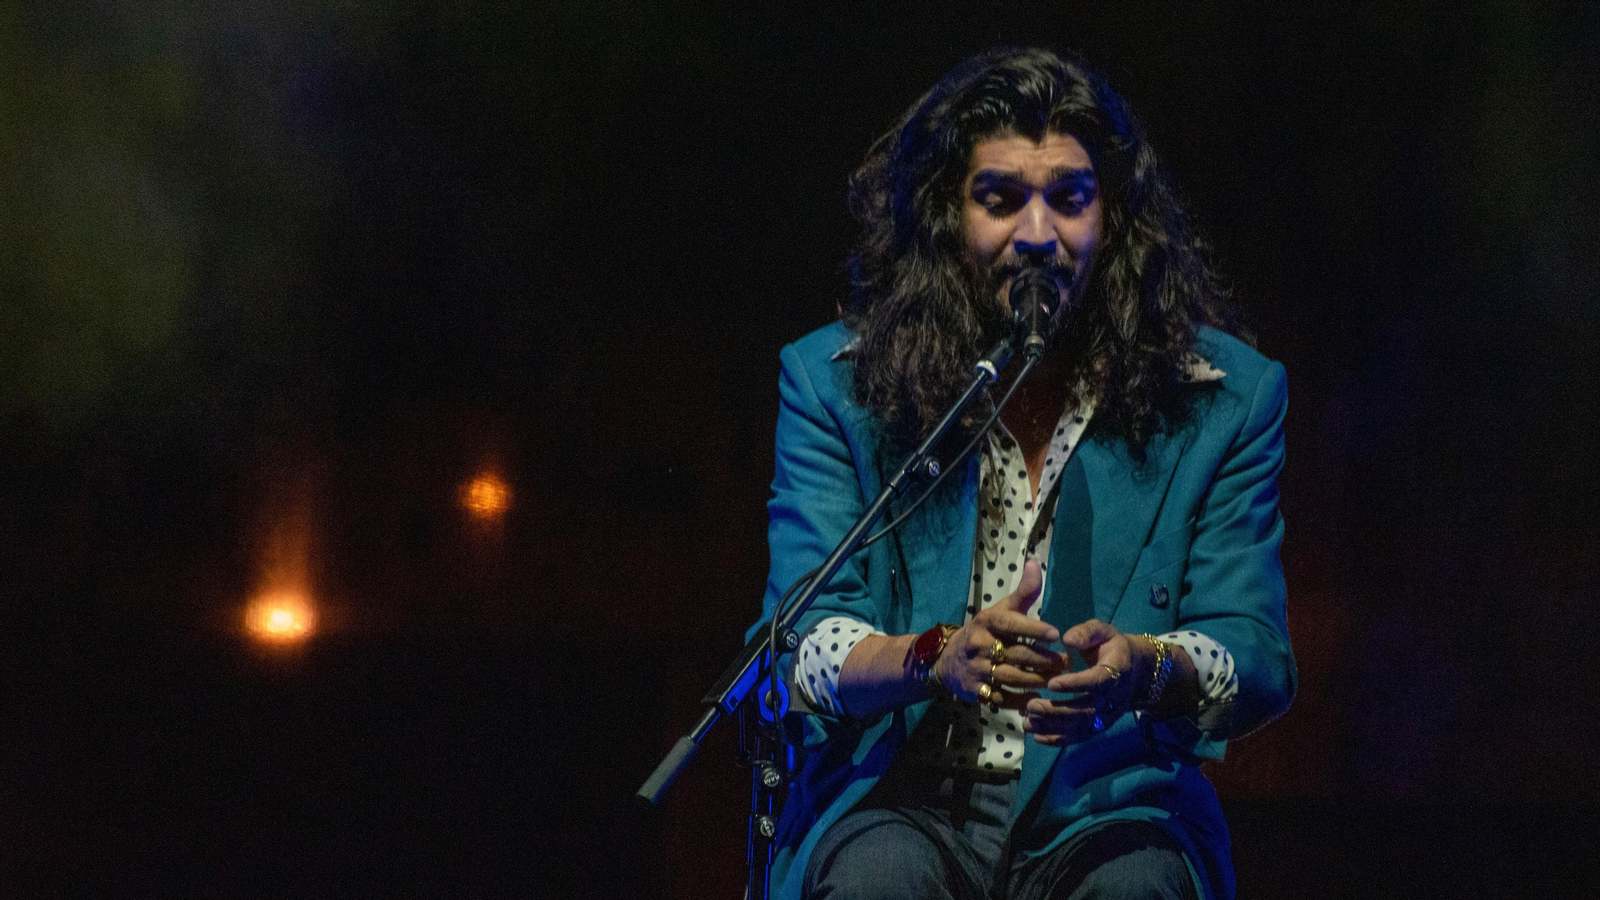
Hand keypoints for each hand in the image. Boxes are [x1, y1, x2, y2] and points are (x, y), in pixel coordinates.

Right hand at [932, 559, 1066, 706]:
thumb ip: (1022, 592)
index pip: (1009, 623)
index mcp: (986, 622)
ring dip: (1037, 679)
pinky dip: (1022, 700)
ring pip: (1012, 677)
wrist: (947, 661)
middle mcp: (979, 645)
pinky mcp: (978, 691)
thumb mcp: (999, 611)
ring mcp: (977, 670)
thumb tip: (1034, 562)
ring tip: (1058, 679)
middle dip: (1043, 659)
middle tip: (1066, 662)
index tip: (1056, 634)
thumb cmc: (984, 633)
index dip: (1033, 629)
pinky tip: (1039, 697)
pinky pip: (1003, 698)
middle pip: (1016, 654)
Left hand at [1022, 619, 1154, 744]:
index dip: (1076, 684)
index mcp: (1116, 671)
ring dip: (1054, 727)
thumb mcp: (1102, 631)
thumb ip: (1086, 633)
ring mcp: (1108, 715)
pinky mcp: (1100, 726)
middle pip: (1087, 710)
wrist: (1136, 670)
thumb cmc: (1112, 646)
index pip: (1097, 681)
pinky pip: (1081, 737)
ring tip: (1027, 722)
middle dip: (1057, 710)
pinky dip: (1059, 740)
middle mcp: (1114, 697)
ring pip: (1082, 727)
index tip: (1051, 683)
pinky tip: (1037, 737)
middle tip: (1031, 705)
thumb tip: (1067, 640)